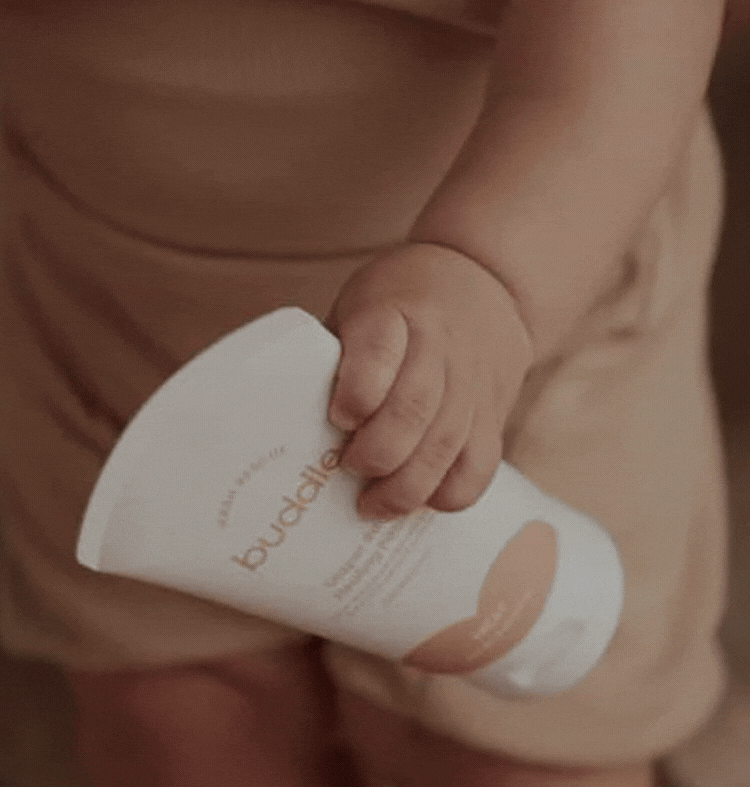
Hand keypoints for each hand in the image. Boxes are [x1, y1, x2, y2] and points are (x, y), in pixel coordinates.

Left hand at [324, 242, 533, 519]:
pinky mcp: (494, 411)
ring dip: (407, 486)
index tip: (338, 418)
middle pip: (415, 409)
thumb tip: (292, 422)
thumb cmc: (399, 299)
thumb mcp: (360, 304)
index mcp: (395, 312)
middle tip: (348, 469)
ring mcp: (471, 381)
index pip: (381, 350)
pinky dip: (450, 493)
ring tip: (373, 505)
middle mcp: (439, 345)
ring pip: (448, 444)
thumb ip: (337, 354)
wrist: (481, 280)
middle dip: (378, 452)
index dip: (359, 390)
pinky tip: (422, 501)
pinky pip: (481, 464)